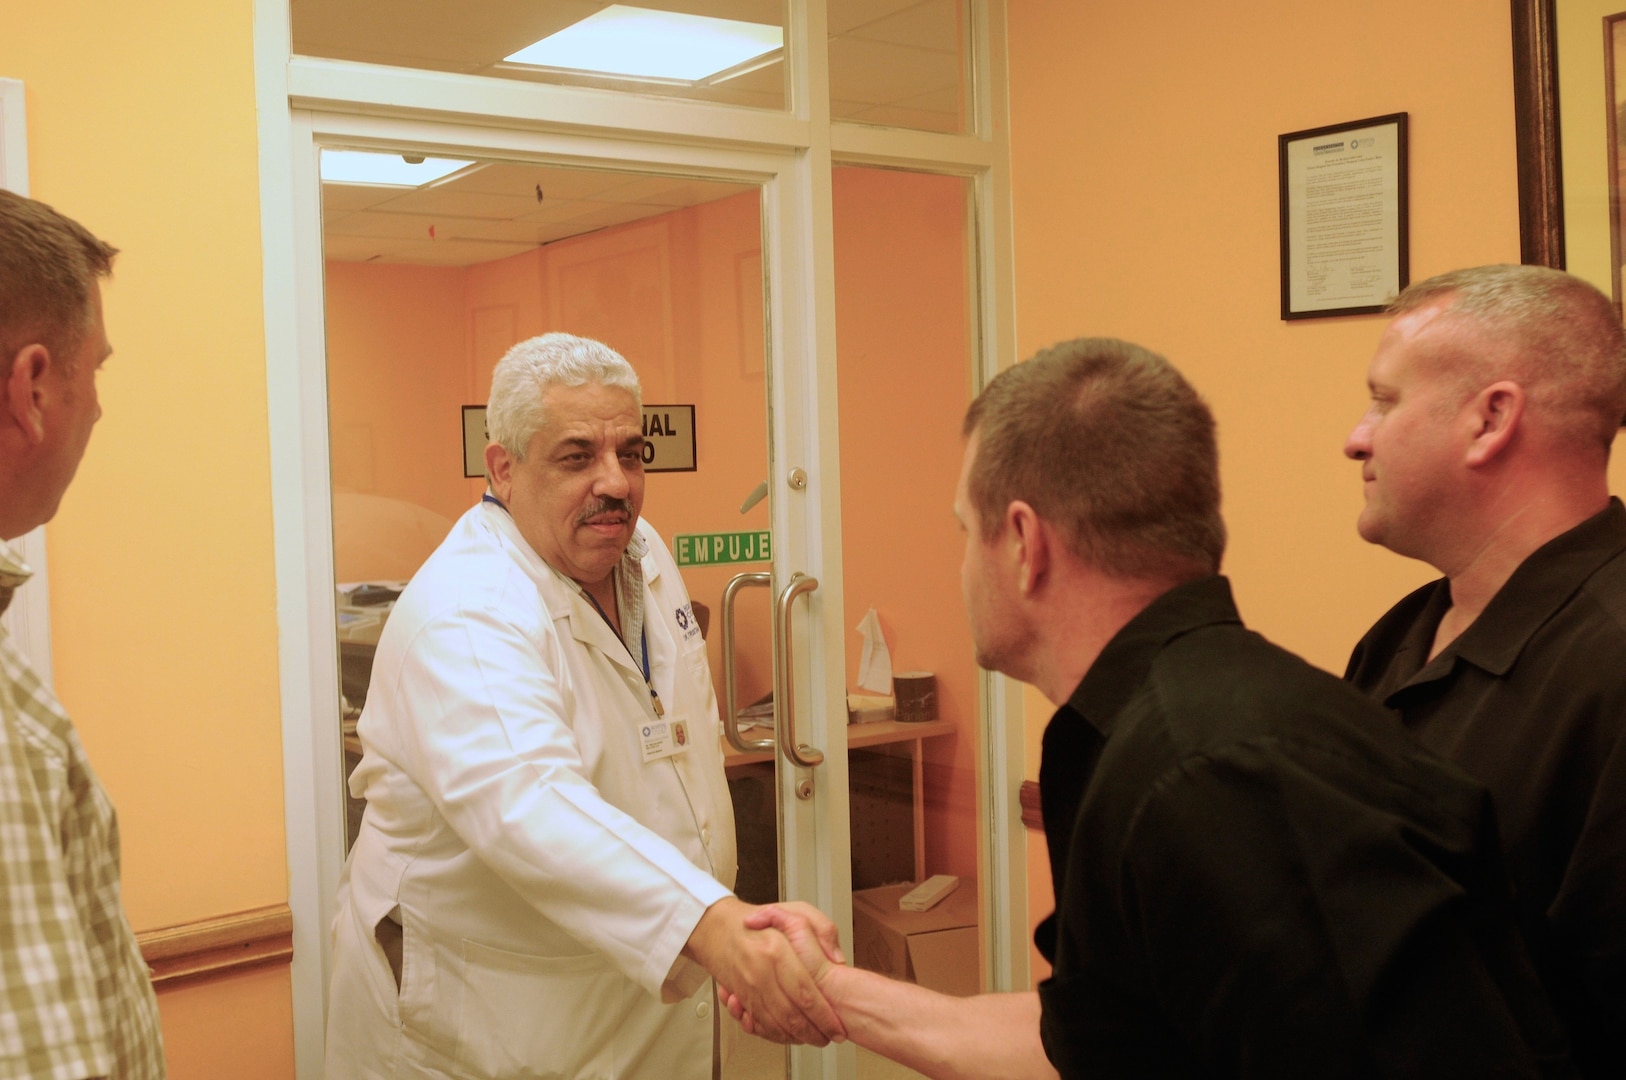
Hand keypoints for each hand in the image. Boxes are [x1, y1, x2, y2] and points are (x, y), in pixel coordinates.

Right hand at [684, 897, 846, 1044]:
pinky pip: (759, 1024)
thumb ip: (823, 930)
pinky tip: (789, 1034)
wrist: (717, 927)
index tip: (837, 1026)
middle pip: (791, 1014)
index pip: (805, 993)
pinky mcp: (740, 997)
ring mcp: (747, 986)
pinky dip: (775, 1034)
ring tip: (814, 1038)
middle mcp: (760, 971)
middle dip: (813, 1033)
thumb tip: (838, 959)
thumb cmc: (759, 921)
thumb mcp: (797, 911)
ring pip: (775, 1024)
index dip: (823, 1016)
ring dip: (796, 1037)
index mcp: (777, 950)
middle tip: (829, 1037)